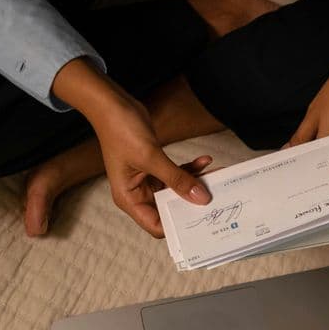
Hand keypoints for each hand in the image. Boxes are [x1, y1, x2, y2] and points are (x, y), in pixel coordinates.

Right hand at [52, 59, 211, 236]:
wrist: (113, 103)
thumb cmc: (120, 130)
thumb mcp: (151, 157)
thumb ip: (177, 178)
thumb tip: (200, 198)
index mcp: (129, 199)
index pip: (156, 225)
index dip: (176, 226)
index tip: (200, 221)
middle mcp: (137, 194)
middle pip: (169, 209)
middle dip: (190, 205)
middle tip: (214, 201)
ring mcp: (147, 181)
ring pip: (176, 191)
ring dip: (194, 184)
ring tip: (215, 179)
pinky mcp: (155, 168)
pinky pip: (176, 174)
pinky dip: (190, 169)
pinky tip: (205, 161)